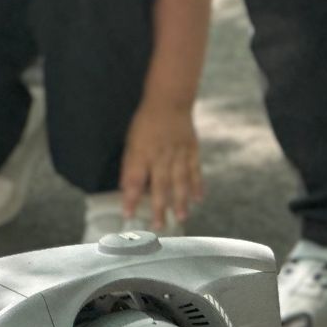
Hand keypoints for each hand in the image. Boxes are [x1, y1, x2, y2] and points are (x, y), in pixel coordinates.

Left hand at [120, 97, 204, 228]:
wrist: (169, 101)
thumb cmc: (146, 122)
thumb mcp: (131, 141)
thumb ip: (131, 165)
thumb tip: (128, 188)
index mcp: (141, 152)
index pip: (133, 179)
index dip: (130, 198)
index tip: (128, 215)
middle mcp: (160, 155)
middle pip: (159, 185)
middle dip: (158, 207)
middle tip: (158, 225)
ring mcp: (178, 153)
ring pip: (179, 181)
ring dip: (180, 201)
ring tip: (181, 217)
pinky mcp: (192, 150)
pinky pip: (195, 170)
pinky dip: (197, 185)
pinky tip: (199, 199)